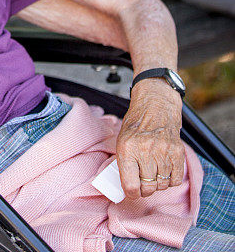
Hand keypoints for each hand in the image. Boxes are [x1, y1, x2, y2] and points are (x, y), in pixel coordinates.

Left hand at [115, 79, 183, 198]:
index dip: (131, 193)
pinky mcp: (177, 152)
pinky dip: (170, 180)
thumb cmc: (137, 124)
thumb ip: (124, 163)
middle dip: (144, 189)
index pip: (130, 185)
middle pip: (148, 188)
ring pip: (162, 185)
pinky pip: (175, 179)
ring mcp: (163, 151)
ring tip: (153, 172)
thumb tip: (125, 187)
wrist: (156, 105)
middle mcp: (145, 150)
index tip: (132, 192)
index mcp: (127, 148)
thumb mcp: (122, 139)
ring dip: (157, 184)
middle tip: (143, 182)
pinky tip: (164, 170)